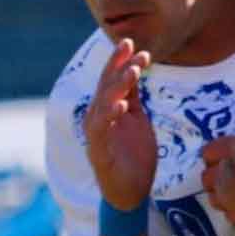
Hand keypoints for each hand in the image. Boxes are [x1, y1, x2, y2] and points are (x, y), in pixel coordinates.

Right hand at [84, 38, 160, 212]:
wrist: (130, 192)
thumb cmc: (134, 156)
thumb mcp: (138, 119)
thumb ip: (134, 96)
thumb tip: (135, 68)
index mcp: (107, 109)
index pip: (111, 79)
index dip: (119, 60)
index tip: (132, 43)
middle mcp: (98, 117)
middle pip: (105, 86)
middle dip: (118, 65)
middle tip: (131, 47)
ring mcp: (96, 133)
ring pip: (104, 103)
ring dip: (118, 86)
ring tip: (133, 71)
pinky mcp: (98, 150)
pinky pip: (102, 129)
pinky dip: (111, 115)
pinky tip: (122, 104)